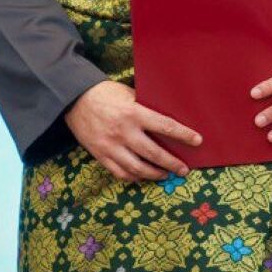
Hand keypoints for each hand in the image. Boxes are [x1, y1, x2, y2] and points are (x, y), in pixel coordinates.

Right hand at [63, 80, 197, 180]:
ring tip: (166, 175)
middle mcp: (123, 132)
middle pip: (154, 153)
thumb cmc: (106, 94)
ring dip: (154, 174)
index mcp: (133, 113)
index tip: (197, 141)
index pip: (165, 126)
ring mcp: (110, 146)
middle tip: (184, 169)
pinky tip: (143, 176)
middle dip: (172, 163)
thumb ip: (146, 108)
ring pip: (137, 168)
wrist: (74, 99)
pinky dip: (133, 177)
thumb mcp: (130, 95)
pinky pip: (119, 172)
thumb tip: (169, 120)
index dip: (183, 135)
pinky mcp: (100, 155)